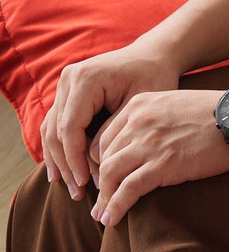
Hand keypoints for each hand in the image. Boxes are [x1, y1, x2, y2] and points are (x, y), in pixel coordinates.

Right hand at [40, 46, 180, 200]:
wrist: (152, 57)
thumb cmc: (154, 79)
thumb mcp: (139, 106)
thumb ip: (115, 131)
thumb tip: (97, 162)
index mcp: (84, 80)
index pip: (70, 127)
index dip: (75, 159)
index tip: (86, 184)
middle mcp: (68, 80)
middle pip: (56, 130)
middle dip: (66, 165)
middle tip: (78, 194)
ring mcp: (65, 86)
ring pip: (52, 129)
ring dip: (60, 161)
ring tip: (71, 189)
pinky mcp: (69, 95)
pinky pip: (57, 125)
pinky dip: (60, 150)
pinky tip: (65, 173)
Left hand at [89, 89, 228, 227]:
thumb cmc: (219, 113)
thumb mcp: (178, 105)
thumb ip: (159, 119)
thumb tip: (160, 140)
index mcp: (138, 106)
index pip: (106, 136)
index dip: (100, 160)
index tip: (103, 178)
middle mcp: (136, 123)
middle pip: (102, 156)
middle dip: (97, 181)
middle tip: (97, 201)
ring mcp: (148, 144)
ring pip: (109, 173)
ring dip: (103, 198)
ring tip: (101, 216)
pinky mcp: (162, 166)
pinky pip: (128, 188)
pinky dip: (115, 205)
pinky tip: (111, 219)